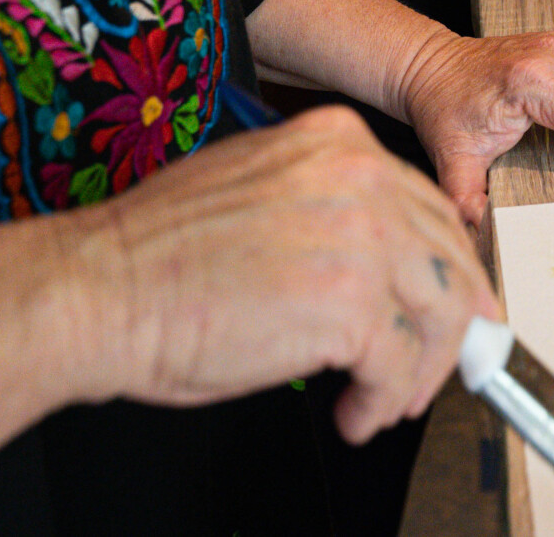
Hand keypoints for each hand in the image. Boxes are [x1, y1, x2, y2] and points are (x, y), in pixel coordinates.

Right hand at [68, 106, 497, 443]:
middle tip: (433, 368)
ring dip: (417, 372)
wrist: (100, 289)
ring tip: (386, 400)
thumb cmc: (158, 253)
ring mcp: (362, 238)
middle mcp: (360, 178)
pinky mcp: (351, 306)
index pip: (426, 208)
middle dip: (448, 326)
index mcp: (337, 141)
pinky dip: (383, 400)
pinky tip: (354, 412)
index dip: (445, 270)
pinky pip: (398, 364)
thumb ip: (331, 209)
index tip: (453, 307)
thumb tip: (386, 263)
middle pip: (447, 259)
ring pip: (439, 314)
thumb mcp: (260, 190)